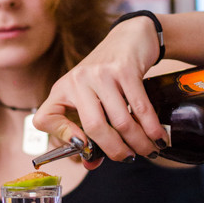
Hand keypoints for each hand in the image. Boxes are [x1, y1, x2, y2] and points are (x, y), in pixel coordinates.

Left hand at [33, 16, 168, 164]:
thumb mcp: (91, 97)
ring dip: (138, 142)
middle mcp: (77, 80)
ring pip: (120, 121)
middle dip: (116, 150)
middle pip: (94, 127)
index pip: (45, 119)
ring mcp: (101, 74)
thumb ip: (90, 131)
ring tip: (148, 150)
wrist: (129, 37)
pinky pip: (139, 108)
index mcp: (62, 89)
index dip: (61, 138)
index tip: (85, 149)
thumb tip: (91, 165)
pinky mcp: (124, 69)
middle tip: (129, 158)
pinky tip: (158, 137)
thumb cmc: (107, 74)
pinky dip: (151, 128)